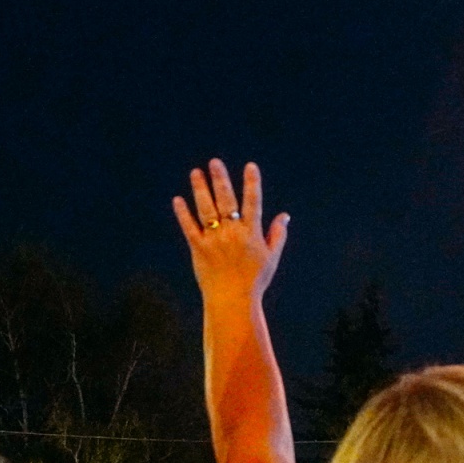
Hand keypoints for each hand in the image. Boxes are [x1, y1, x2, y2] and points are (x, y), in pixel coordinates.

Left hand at [173, 160, 288, 303]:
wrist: (233, 300)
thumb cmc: (255, 279)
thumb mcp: (272, 256)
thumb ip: (278, 234)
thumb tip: (285, 215)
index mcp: (252, 233)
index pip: (253, 202)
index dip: (252, 183)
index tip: (250, 166)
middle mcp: (232, 233)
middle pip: (226, 201)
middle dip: (221, 180)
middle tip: (215, 162)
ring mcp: (214, 240)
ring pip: (206, 210)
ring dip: (200, 189)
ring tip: (196, 172)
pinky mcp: (198, 249)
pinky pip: (189, 227)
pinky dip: (183, 213)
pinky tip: (178, 199)